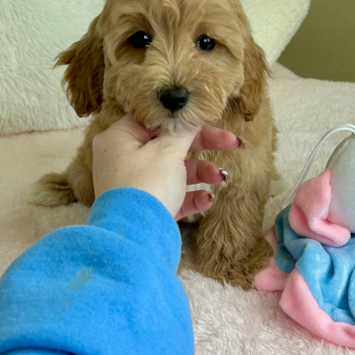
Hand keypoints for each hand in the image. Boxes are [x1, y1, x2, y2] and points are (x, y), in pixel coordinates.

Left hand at [91, 115, 239, 219]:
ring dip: (201, 173)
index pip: (154, 119)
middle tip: (233, 144)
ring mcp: (134, 185)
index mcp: (120, 138)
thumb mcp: (167, 151)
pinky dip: (190, 195)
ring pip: (174, 171)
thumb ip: (183, 131)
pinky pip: (172, 195)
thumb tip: (190, 114)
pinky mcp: (146, 208)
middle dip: (204, 146)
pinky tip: (207, 200)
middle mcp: (123, 159)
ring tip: (222, 179)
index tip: (208, 119)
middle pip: (169, 144)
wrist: (135, 239)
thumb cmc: (148, 185)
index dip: (184, 119)